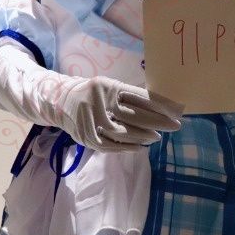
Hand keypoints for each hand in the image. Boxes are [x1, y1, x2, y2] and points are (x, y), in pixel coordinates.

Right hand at [62, 76, 185, 150]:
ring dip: (143, 136)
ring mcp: (91, 120)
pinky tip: (140, 147)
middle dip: (157, 122)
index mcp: (108, 86)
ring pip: (122, 132)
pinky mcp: (86, 136)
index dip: (159, 105)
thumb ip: (129, 96)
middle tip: (174, 126)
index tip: (176, 111)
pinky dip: (127, 147)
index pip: (138, 96)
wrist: (59, 101)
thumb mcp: (109, 87)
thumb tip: (160, 106)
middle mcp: (99, 101)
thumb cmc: (93, 94)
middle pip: (133, 115)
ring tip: (157, 137)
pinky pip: (110, 145)